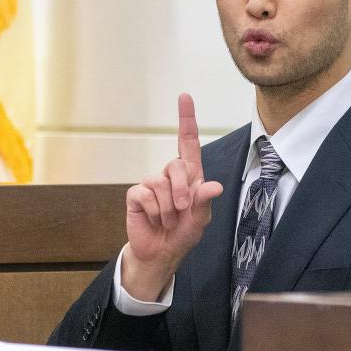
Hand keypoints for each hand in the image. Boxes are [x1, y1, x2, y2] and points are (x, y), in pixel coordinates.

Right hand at [122, 94, 223, 300]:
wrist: (161, 253)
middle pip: (176, 165)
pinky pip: (146, 195)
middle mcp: (169, 175)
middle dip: (182, 191)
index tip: (184, 97)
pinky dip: (155, 211)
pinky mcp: (136, 194)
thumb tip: (214, 186)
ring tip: (168, 221)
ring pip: (160, 184)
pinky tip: (154, 219)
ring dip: (168, 209)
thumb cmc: (183, 233)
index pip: (188, 142)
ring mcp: (151, 183)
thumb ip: (204, 202)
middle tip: (183, 211)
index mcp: (189, 176)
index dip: (186, 119)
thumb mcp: (200, 220)